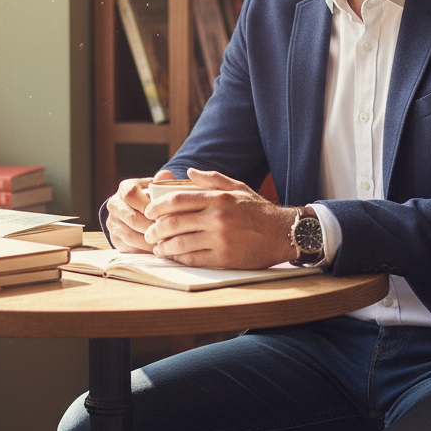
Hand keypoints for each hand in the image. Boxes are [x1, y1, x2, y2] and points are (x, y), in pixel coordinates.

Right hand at [104, 170, 177, 252]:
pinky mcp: (114, 238)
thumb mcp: (157, 187)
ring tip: (166, 244)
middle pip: (132, 218)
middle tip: (169, 234)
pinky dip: (143, 250)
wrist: (138, 211)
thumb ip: (162, 181)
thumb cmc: (152, 198)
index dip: (148, 206)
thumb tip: (166, 175)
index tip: (164, 214)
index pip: (131, 195)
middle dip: (152, 228)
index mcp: (124, 188)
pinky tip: (157, 250)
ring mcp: (112, 222)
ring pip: (130, 235)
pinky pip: (128, 247)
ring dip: (149, 241)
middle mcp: (114, 204)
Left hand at [143, 168, 297, 268]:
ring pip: (179, 243)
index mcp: (218, 199)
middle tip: (149, 232)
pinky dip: (178, 258)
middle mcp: (217, 218)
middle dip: (155, 229)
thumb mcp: (238, 187)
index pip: (177, 200)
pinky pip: (192, 259)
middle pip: (173, 223)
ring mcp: (220, 239)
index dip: (157, 206)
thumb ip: (212, 179)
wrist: (282, 234)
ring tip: (157, 246)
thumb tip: (189, 172)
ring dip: (163, 246)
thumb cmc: (258, 210)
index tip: (149, 211)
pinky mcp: (223, 258)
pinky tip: (173, 256)